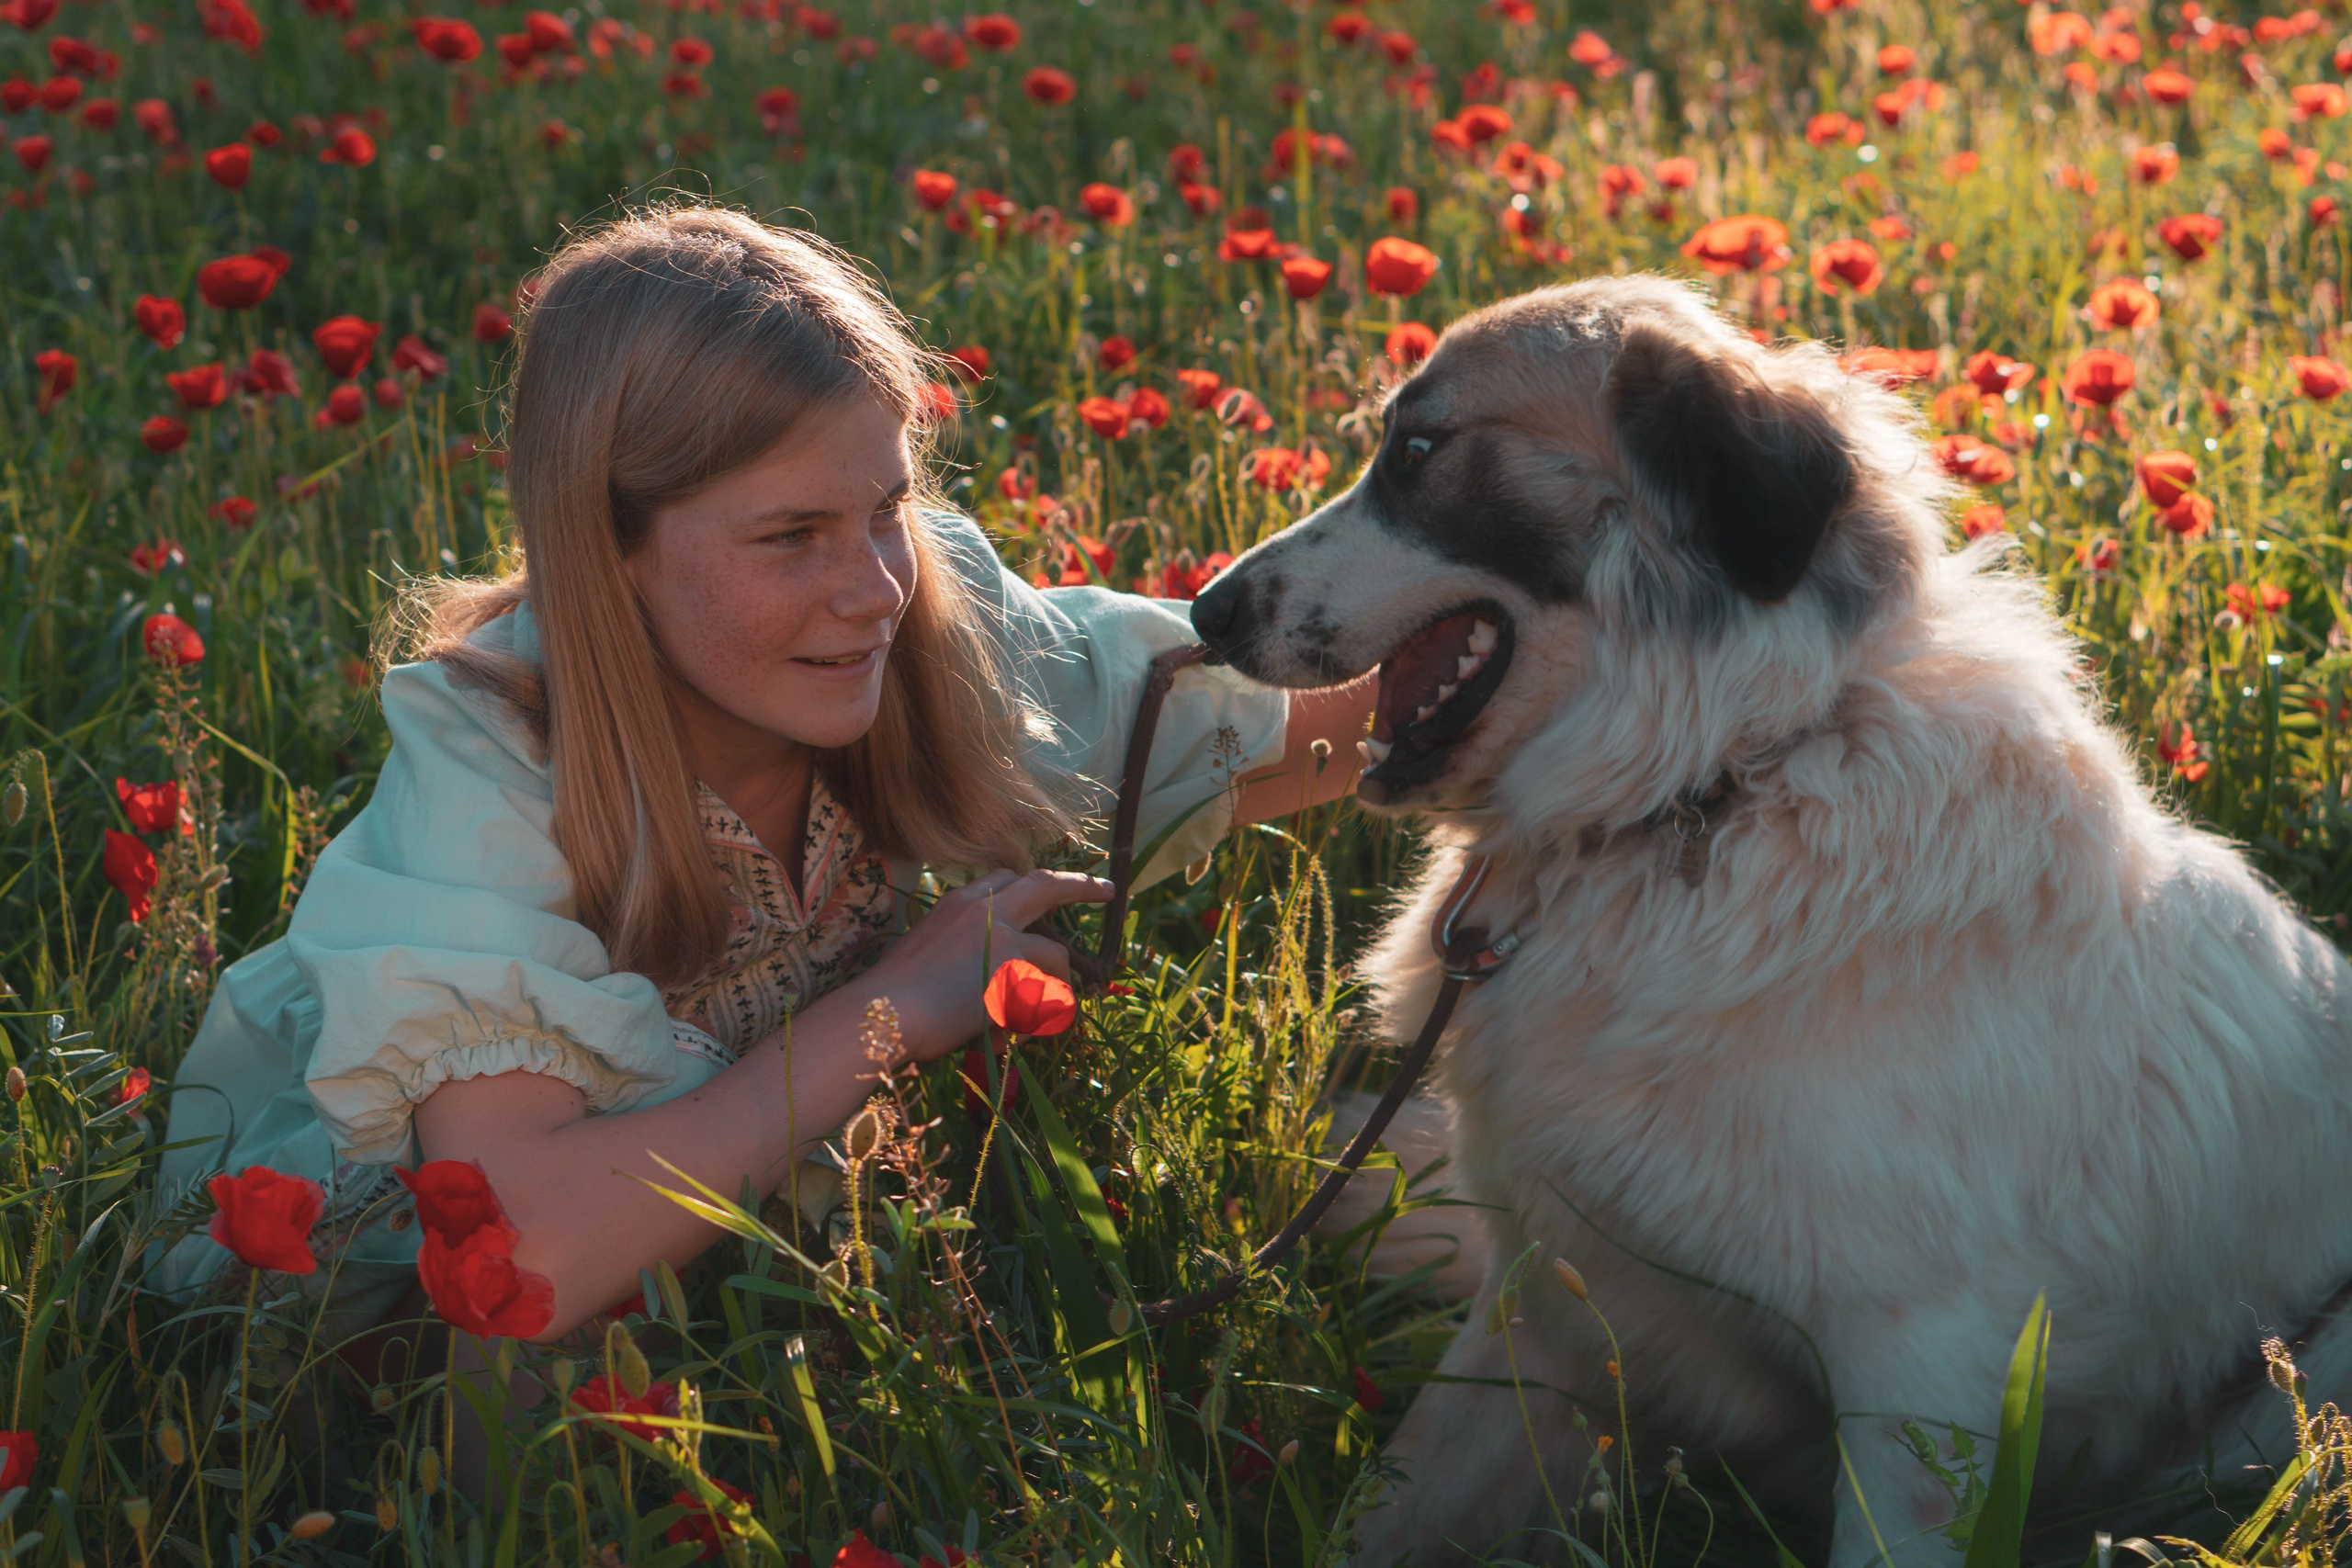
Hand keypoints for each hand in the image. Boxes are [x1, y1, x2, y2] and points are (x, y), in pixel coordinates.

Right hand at [830, 868, 1111, 1065]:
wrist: (879, 1015)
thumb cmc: (887, 999)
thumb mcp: (925, 960)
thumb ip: (961, 957)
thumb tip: (991, 990)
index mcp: (954, 905)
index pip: (1002, 878)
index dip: (1029, 885)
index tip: (1049, 887)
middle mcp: (982, 911)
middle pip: (1045, 885)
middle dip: (1081, 886)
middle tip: (1109, 891)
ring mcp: (1002, 938)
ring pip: (1055, 952)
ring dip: (1056, 982)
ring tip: (1039, 1015)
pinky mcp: (1015, 971)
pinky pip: (1048, 994)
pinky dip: (1041, 1015)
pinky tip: (1016, 1033)